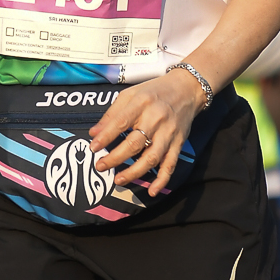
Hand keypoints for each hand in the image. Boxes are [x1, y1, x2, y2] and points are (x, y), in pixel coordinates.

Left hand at [88, 69, 204, 198]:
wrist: (187, 89)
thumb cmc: (153, 92)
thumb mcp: (130, 95)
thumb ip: (112, 114)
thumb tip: (93, 134)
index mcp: (142, 103)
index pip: (121, 122)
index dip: (106, 137)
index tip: (93, 148)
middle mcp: (156, 118)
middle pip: (135, 143)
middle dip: (116, 158)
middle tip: (100, 166)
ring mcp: (169, 132)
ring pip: (152, 157)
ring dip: (134, 172)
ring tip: (118, 180)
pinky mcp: (178, 143)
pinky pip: (171, 164)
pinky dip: (162, 179)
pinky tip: (152, 191)